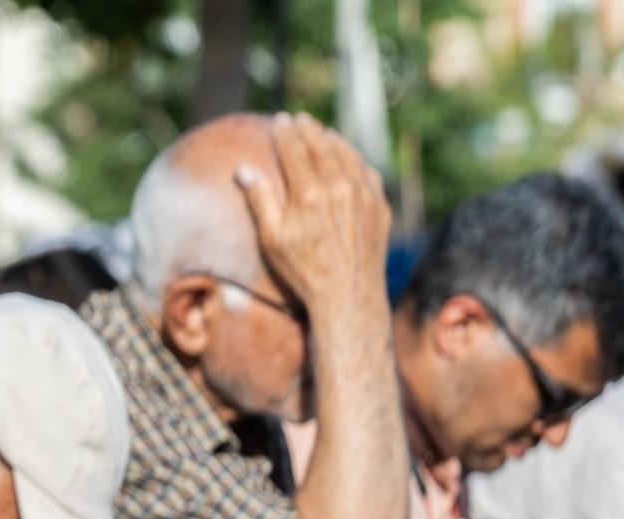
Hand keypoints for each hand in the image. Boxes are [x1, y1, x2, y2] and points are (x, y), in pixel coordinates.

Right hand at [233, 111, 390, 318]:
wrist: (348, 295)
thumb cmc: (303, 272)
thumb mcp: (272, 240)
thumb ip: (260, 200)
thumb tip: (244, 170)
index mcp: (309, 194)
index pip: (294, 151)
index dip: (285, 133)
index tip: (279, 119)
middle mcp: (339, 187)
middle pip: (321, 146)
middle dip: (308, 129)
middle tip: (300, 118)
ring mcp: (364, 194)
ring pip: (347, 154)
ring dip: (332, 139)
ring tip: (322, 131)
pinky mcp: (379, 204)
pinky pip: (366, 170)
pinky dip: (354, 157)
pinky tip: (347, 155)